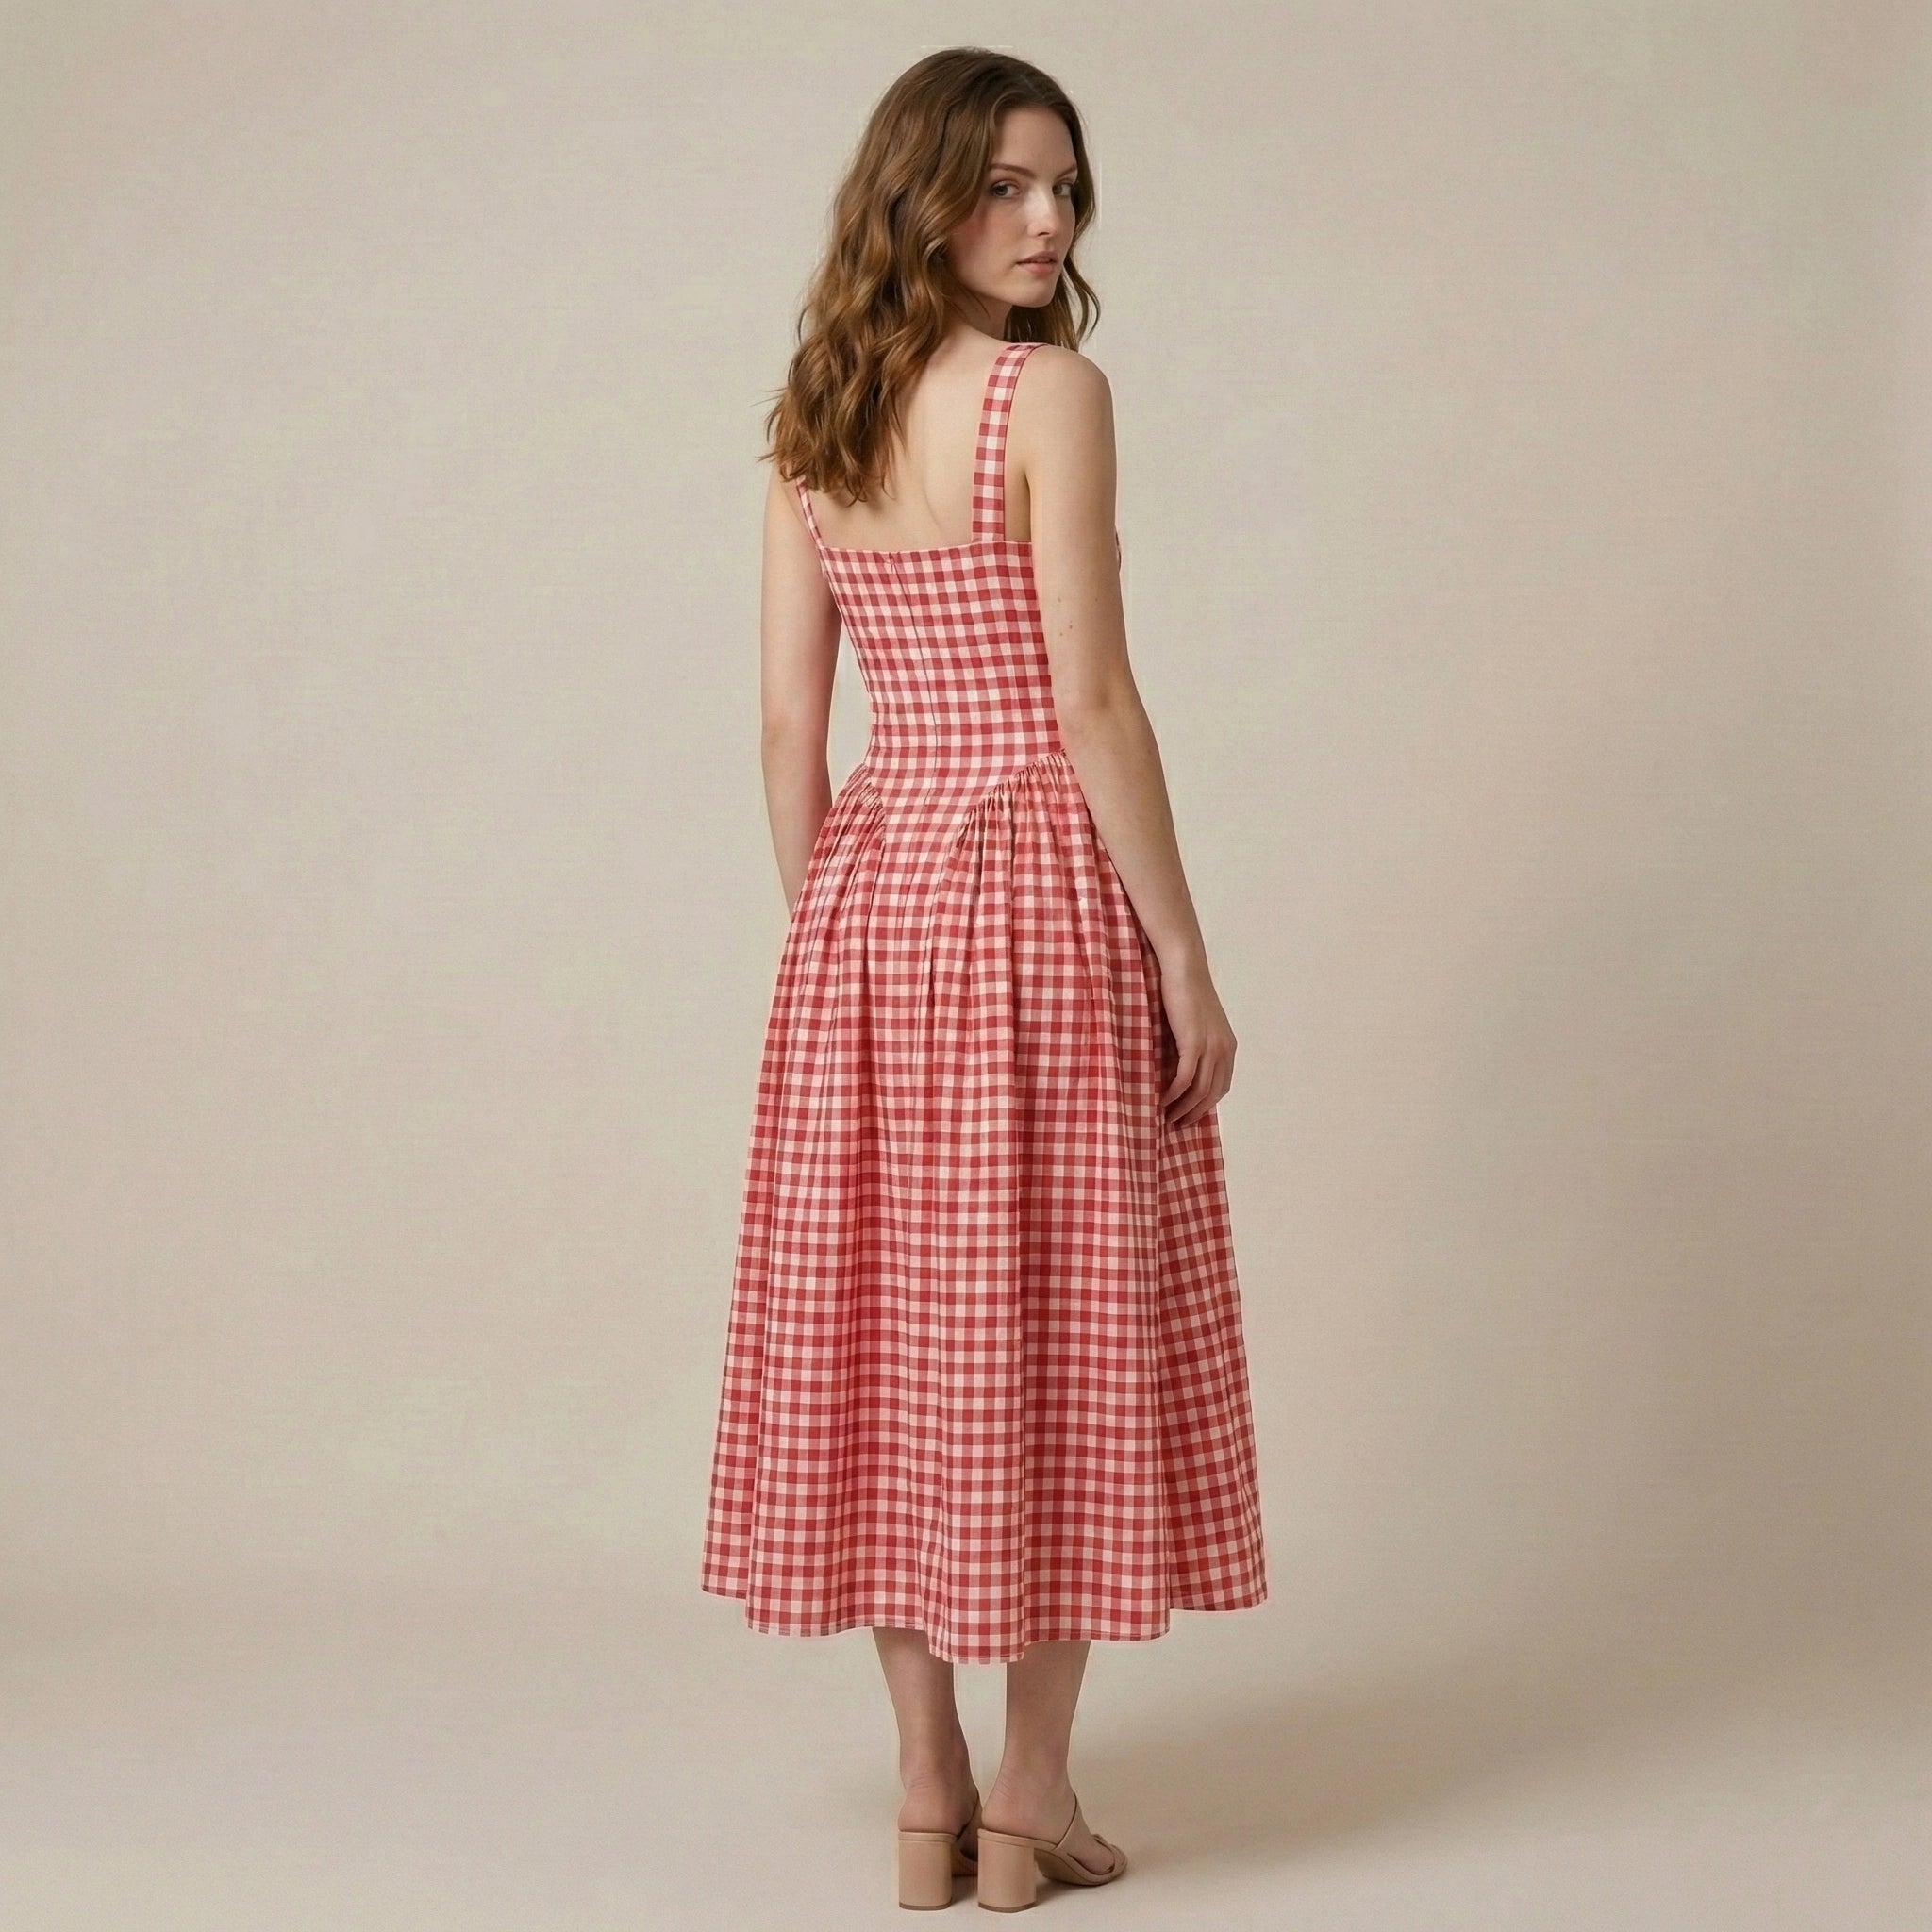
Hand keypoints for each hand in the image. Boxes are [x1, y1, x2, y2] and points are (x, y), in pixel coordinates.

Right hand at [1157, 960, 1235, 1128]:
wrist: (1184, 970)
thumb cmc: (1185, 992)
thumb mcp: (1197, 1023)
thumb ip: (1196, 1044)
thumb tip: (1182, 1066)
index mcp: (1228, 1046)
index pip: (1222, 1086)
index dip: (1207, 1105)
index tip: (1191, 1115)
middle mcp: (1224, 1050)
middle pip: (1212, 1094)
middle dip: (1196, 1113)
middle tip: (1177, 1124)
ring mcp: (1211, 1047)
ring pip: (1200, 1091)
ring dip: (1184, 1108)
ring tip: (1168, 1118)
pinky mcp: (1194, 1043)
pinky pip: (1185, 1079)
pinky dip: (1174, 1094)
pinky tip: (1163, 1100)